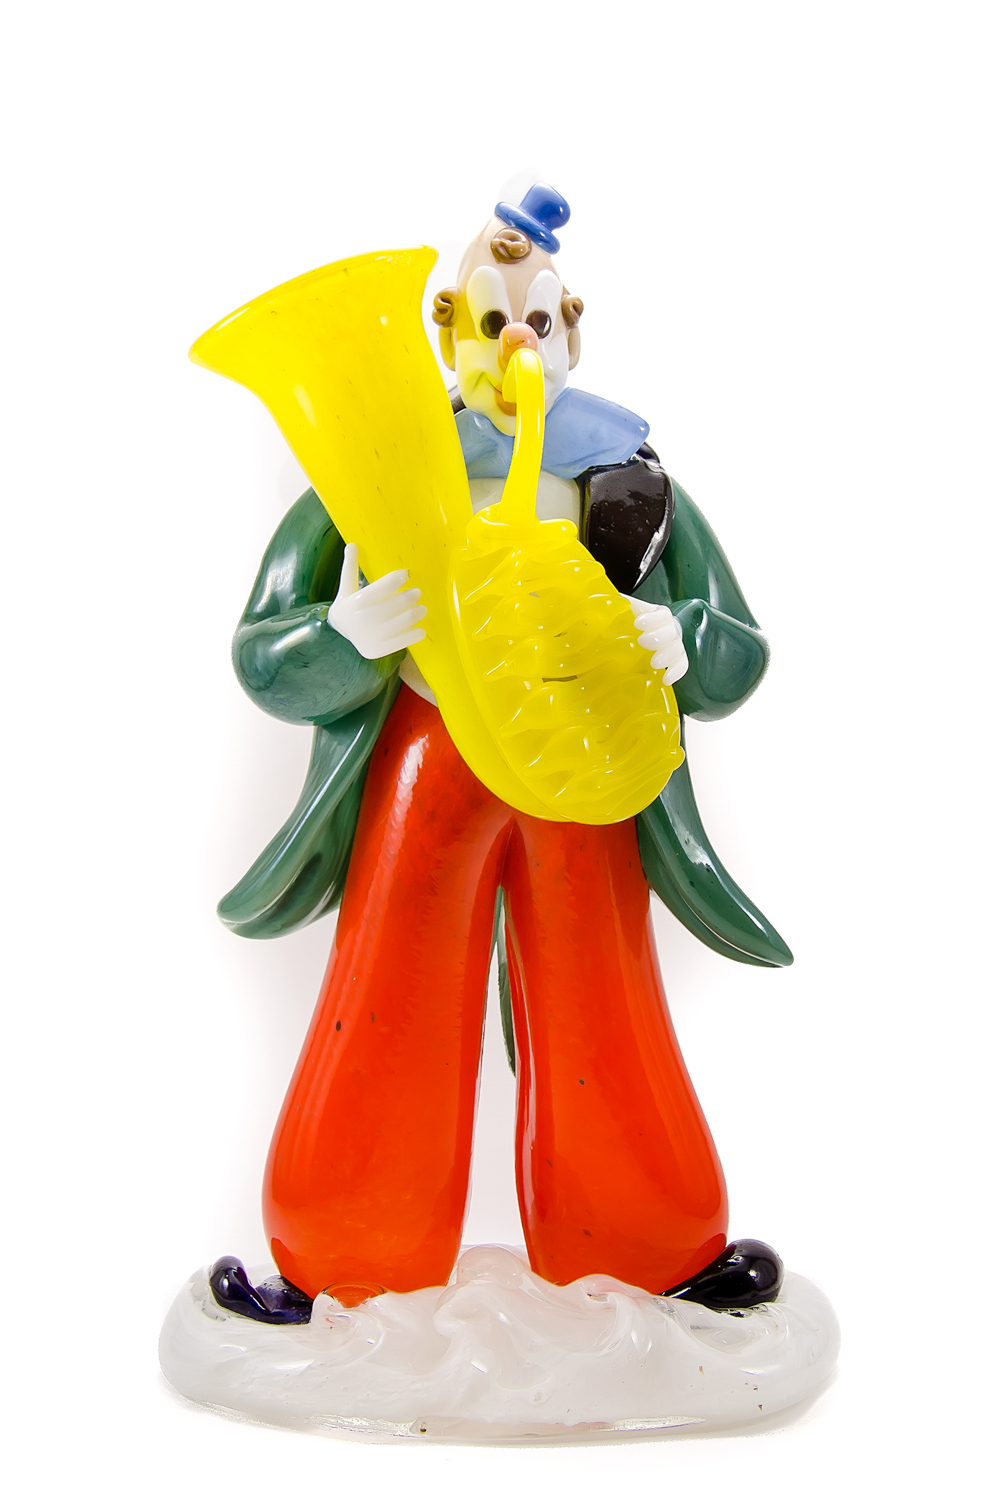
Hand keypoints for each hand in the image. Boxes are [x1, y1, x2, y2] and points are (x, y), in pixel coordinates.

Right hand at [329, 543, 426, 659]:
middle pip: (393, 606)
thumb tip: (352, 543)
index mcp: (354, 602)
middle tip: (417, 593)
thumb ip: (350, 567)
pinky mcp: (377, 650)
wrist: (339, 636)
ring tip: (421, 609)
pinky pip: (401, 642)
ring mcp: (370, 637)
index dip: (394, 580)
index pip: (379, 589)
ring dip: (415, 614)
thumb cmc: (348, 606)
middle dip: (409, 598)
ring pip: (400, 623)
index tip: (406, 574)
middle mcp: (362, 620)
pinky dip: (413, 635)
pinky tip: (420, 628)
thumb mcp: (346, 588)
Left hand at [625, 597, 688, 684]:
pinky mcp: (677, 661)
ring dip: (667, 656)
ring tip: (654, 664)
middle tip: (642, 642)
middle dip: (658, 637)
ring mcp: (675, 645)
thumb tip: (597, 602)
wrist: (645, 637)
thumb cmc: (632, 623)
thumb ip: (617, 606)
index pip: (661, 614)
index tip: (637, 623)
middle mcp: (670, 629)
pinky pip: (682, 666)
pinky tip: (666, 679)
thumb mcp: (626, 612)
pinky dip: (676, 672)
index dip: (651, 618)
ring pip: (677, 649)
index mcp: (659, 615)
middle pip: (671, 631)